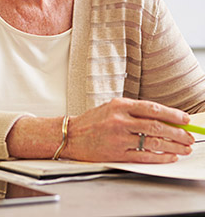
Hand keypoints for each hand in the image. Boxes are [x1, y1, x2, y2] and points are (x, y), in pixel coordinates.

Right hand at [64, 98, 194, 162]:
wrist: (71, 135)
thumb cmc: (92, 121)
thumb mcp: (111, 108)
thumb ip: (133, 112)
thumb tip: (161, 118)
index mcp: (119, 105)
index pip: (152, 108)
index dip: (172, 114)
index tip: (185, 119)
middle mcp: (119, 120)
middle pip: (156, 125)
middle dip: (177, 132)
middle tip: (189, 136)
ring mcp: (118, 137)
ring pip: (153, 141)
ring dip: (173, 146)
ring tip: (184, 148)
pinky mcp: (117, 153)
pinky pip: (144, 156)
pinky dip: (160, 156)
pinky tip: (170, 156)